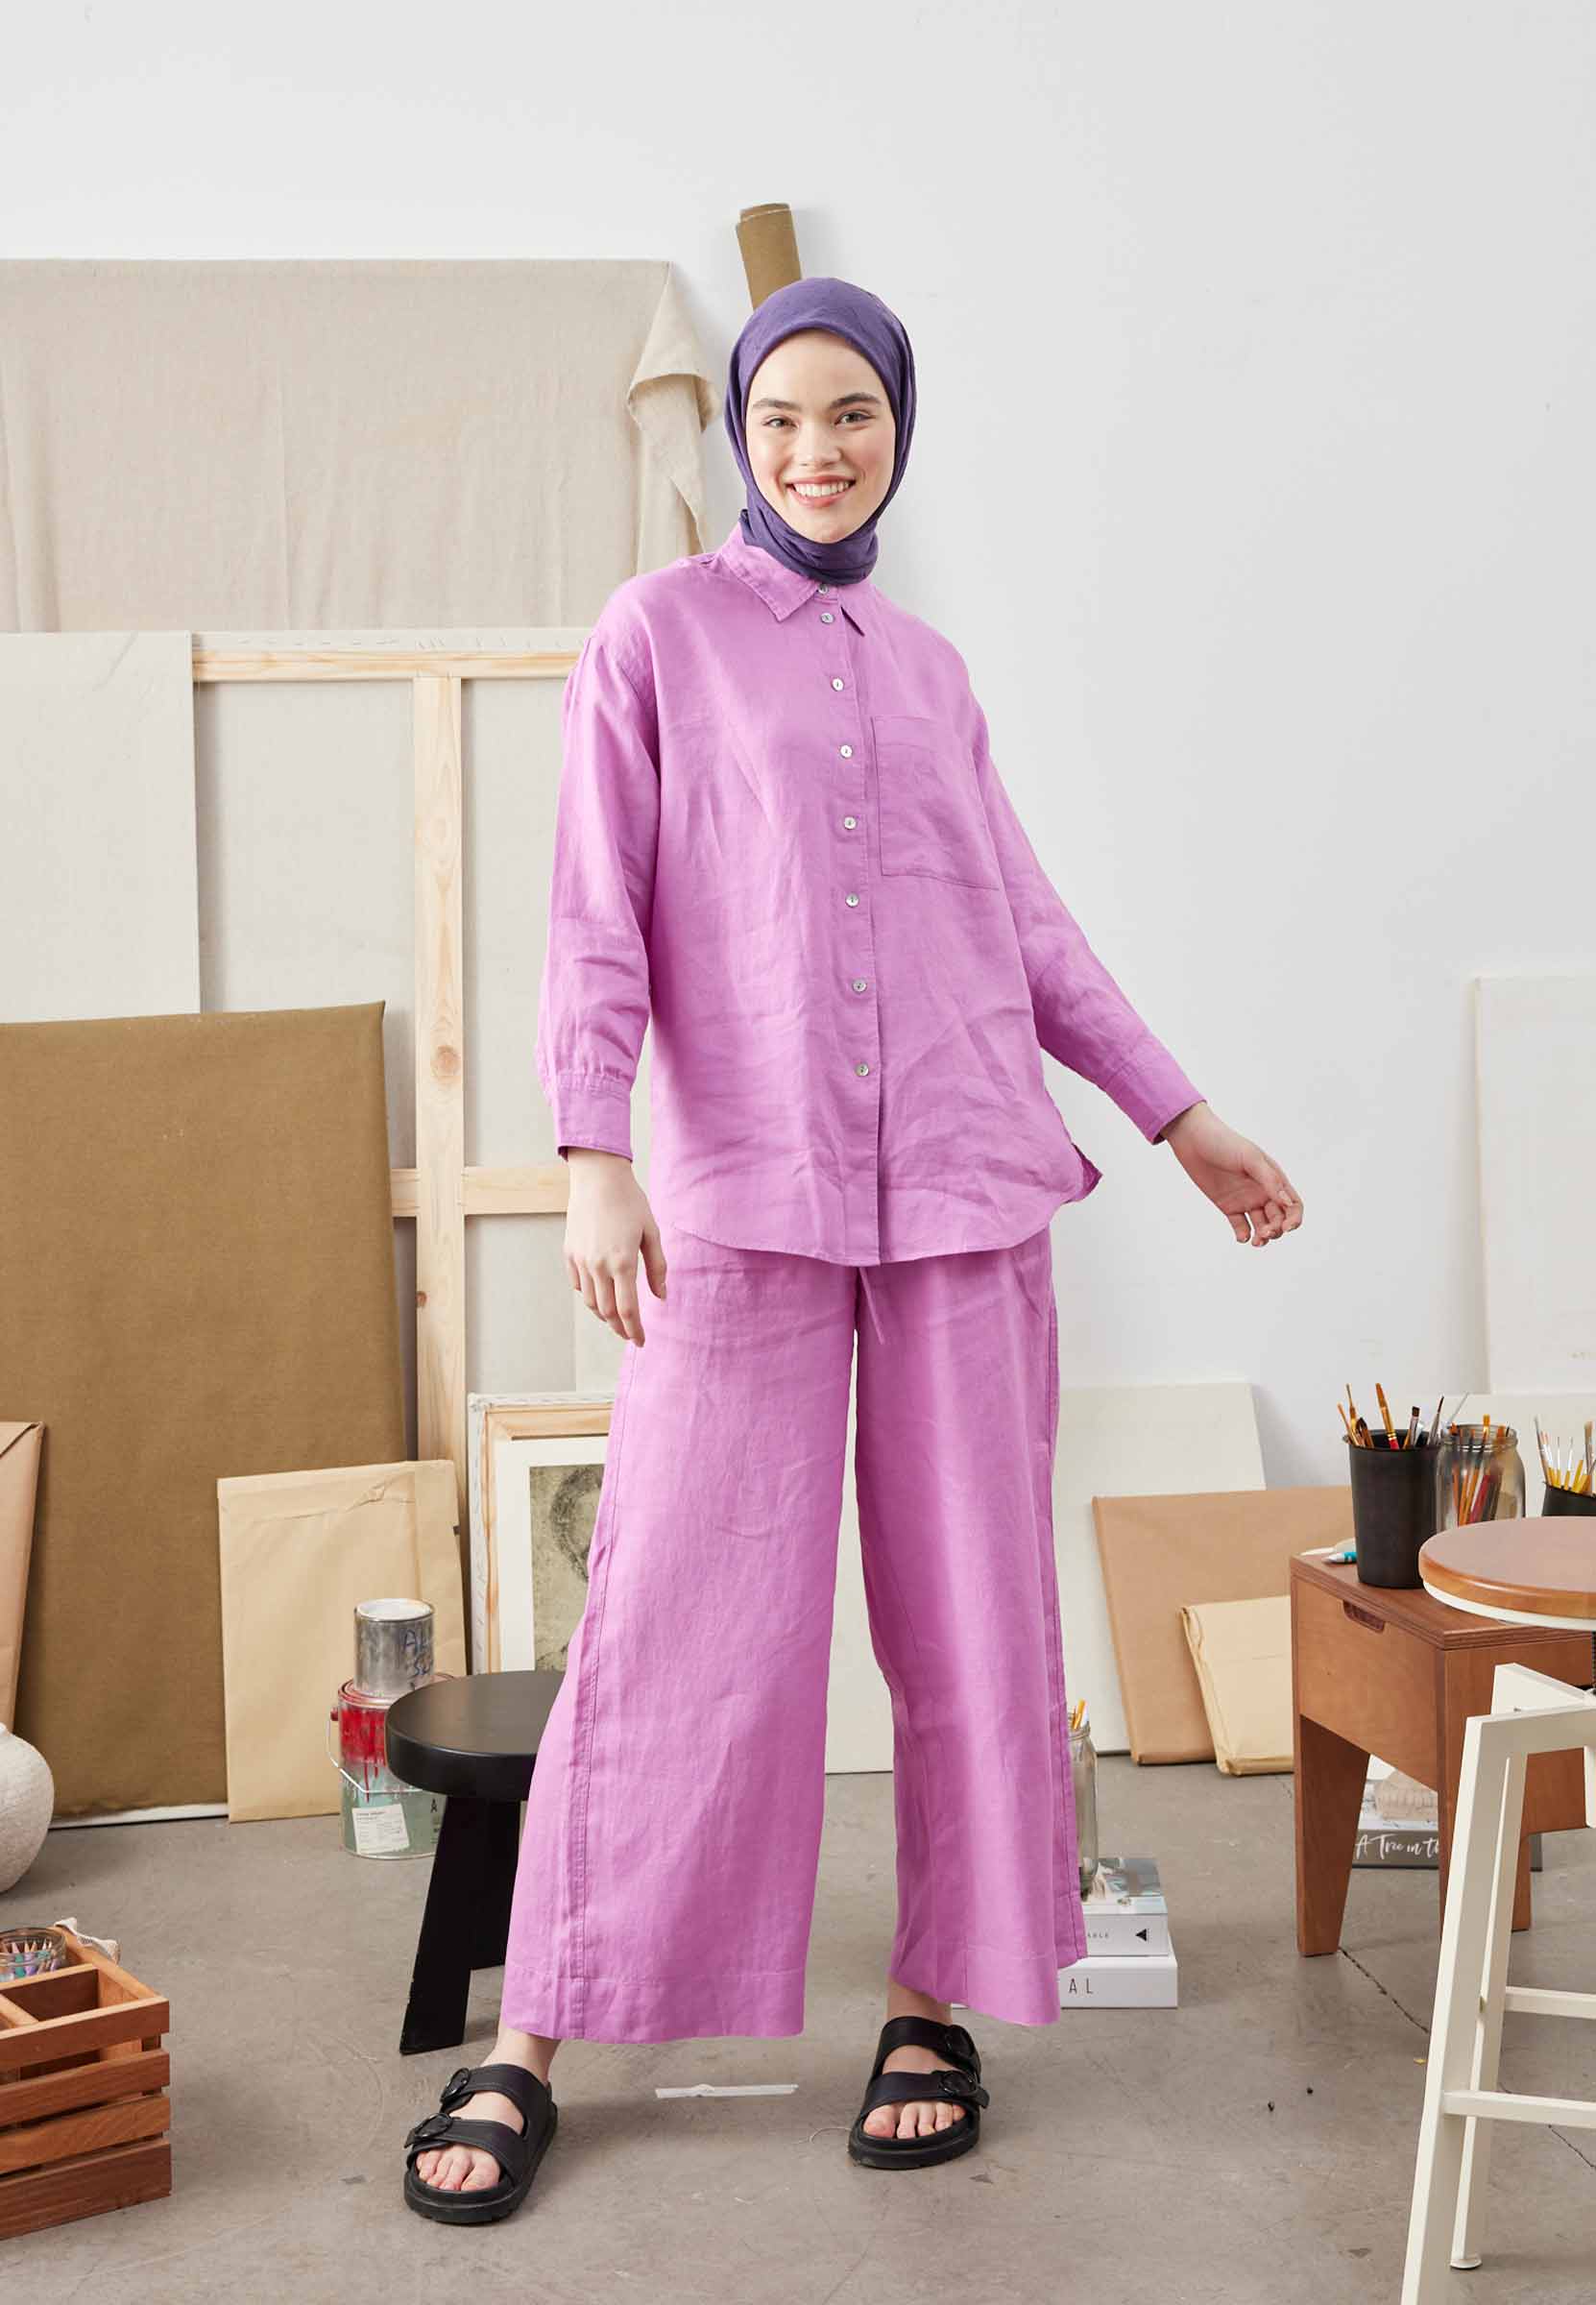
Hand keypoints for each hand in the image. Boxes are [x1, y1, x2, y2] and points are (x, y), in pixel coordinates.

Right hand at [562, 1150, 667, 1341]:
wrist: (598, 1178)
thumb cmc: (631, 1202)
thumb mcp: (651, 1233)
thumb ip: (657, 1267)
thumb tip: (661, 1296)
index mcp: (622, 1262)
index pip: (628, 1310)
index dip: (634, 1331)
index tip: (640, 1342)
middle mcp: (598, 1266)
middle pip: (607, 1312)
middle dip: (620, 1329)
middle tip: (630, 1335)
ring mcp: (580, 1260)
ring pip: (591, 1302)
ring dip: (604, 1315)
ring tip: (617, 1319)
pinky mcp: (569, 1252)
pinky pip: (578, 1284)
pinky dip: (590, 1296)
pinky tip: (601, 1295)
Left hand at [1159, 1103, 1302, 1246]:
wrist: (1193, 1139)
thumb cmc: (1225, 1142)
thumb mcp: (1250, 1158)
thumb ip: (1269, 1180)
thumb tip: (1287, 1203)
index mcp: (1273, 1179)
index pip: (1293, 1205)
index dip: (1294, 1219)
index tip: (1286, 1228)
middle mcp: (1263, 1192)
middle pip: (1278, 1219)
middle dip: (1276, 1230)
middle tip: (1265, 1233)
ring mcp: (1246, 1200)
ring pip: (1262, 1226)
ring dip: (1263, 1236)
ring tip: (1256, 1241)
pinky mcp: (1228, 1206)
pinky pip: (1241, 1226)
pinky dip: (1244, 1235)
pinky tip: (1242, 1237)